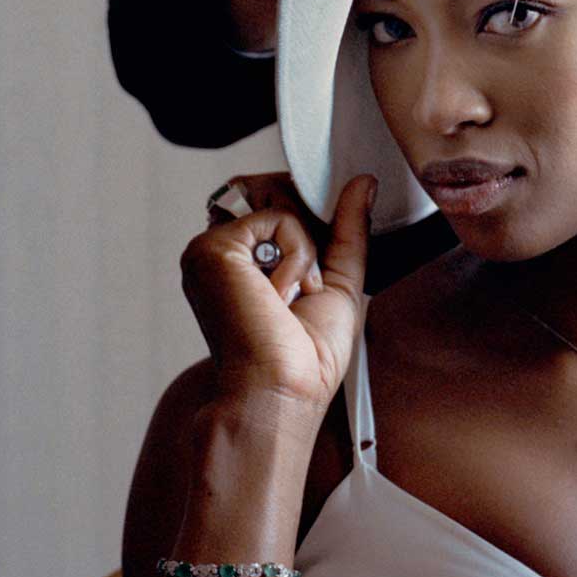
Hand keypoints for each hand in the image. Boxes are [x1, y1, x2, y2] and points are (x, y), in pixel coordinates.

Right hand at [178, 172, 375, 422]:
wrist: (281, 393)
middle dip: (312, 226)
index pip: (278, 201)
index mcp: (245, 261)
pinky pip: (277, 218)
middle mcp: (224, 252)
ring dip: (307, 247)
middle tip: (310, 282)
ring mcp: (213, 248)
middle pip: (277, 189)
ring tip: (294, 293)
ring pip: (280, 201)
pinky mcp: (213, 248)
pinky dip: (298, 255)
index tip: (327, 252)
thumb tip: (363, 183)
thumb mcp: (339, 281)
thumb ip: (349, 228)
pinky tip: (283, 295)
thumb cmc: (305, 359)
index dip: (311, 214)